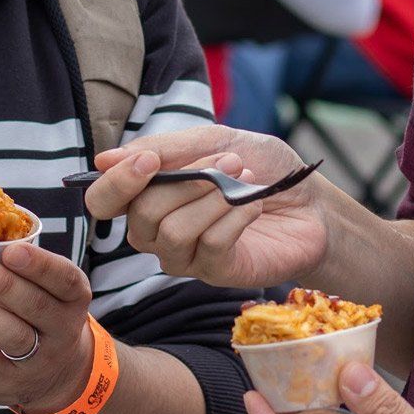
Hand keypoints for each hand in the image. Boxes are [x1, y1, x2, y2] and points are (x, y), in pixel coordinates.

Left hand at [0, 244, 96, 413]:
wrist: (54, 376)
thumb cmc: (40, 316)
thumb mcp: (46, 292)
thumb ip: (21, 271)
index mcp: (74, 299)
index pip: (65, 280)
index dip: (40, 265)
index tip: (11, 250)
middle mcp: (63, 331)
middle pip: (36, 306)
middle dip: (2, 284)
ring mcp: (39, 361)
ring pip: (13, 335)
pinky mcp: (10, 382)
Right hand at [83, 124, 330, 288]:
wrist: (310, 200)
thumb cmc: (259, 167)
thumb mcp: (214, 141)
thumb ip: (164, 149)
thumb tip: (103, 161)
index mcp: (147, 196)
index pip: (103, 202)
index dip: (117, 184)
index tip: (150, 161)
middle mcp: (157, 232)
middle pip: (142, 215)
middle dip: (187, 181)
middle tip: (229, 160)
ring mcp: (185, 257)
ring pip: (173, 233)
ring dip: (213, 198)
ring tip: (245, 179)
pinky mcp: (216, 273)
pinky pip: (210, 246)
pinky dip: (235, 217)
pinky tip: (254, 205)